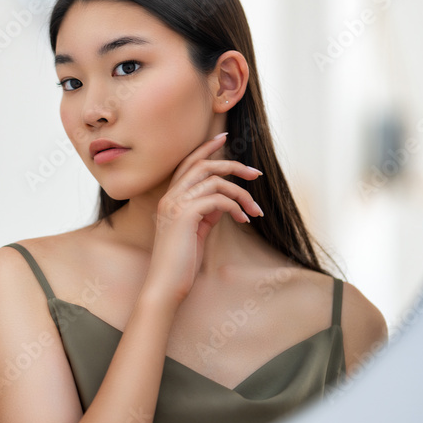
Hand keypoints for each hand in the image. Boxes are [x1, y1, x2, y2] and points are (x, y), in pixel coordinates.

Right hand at [144, 132, 262, 307]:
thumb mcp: (196, 231)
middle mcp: (170, 196)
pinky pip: (218, 199)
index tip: (224, 138)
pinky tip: (243, 220)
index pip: (188, 163)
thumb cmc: (181, 262)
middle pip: (203, 165)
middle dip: (233, 165)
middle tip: (256, 174)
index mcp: (170, 197)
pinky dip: (236, 206)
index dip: (206, 148)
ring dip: (241, 192)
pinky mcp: (186, 215)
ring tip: (255, 210)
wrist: (166, 284)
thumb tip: (224, 201)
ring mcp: (176, 204)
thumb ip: (206, 212)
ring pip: (215, 180)